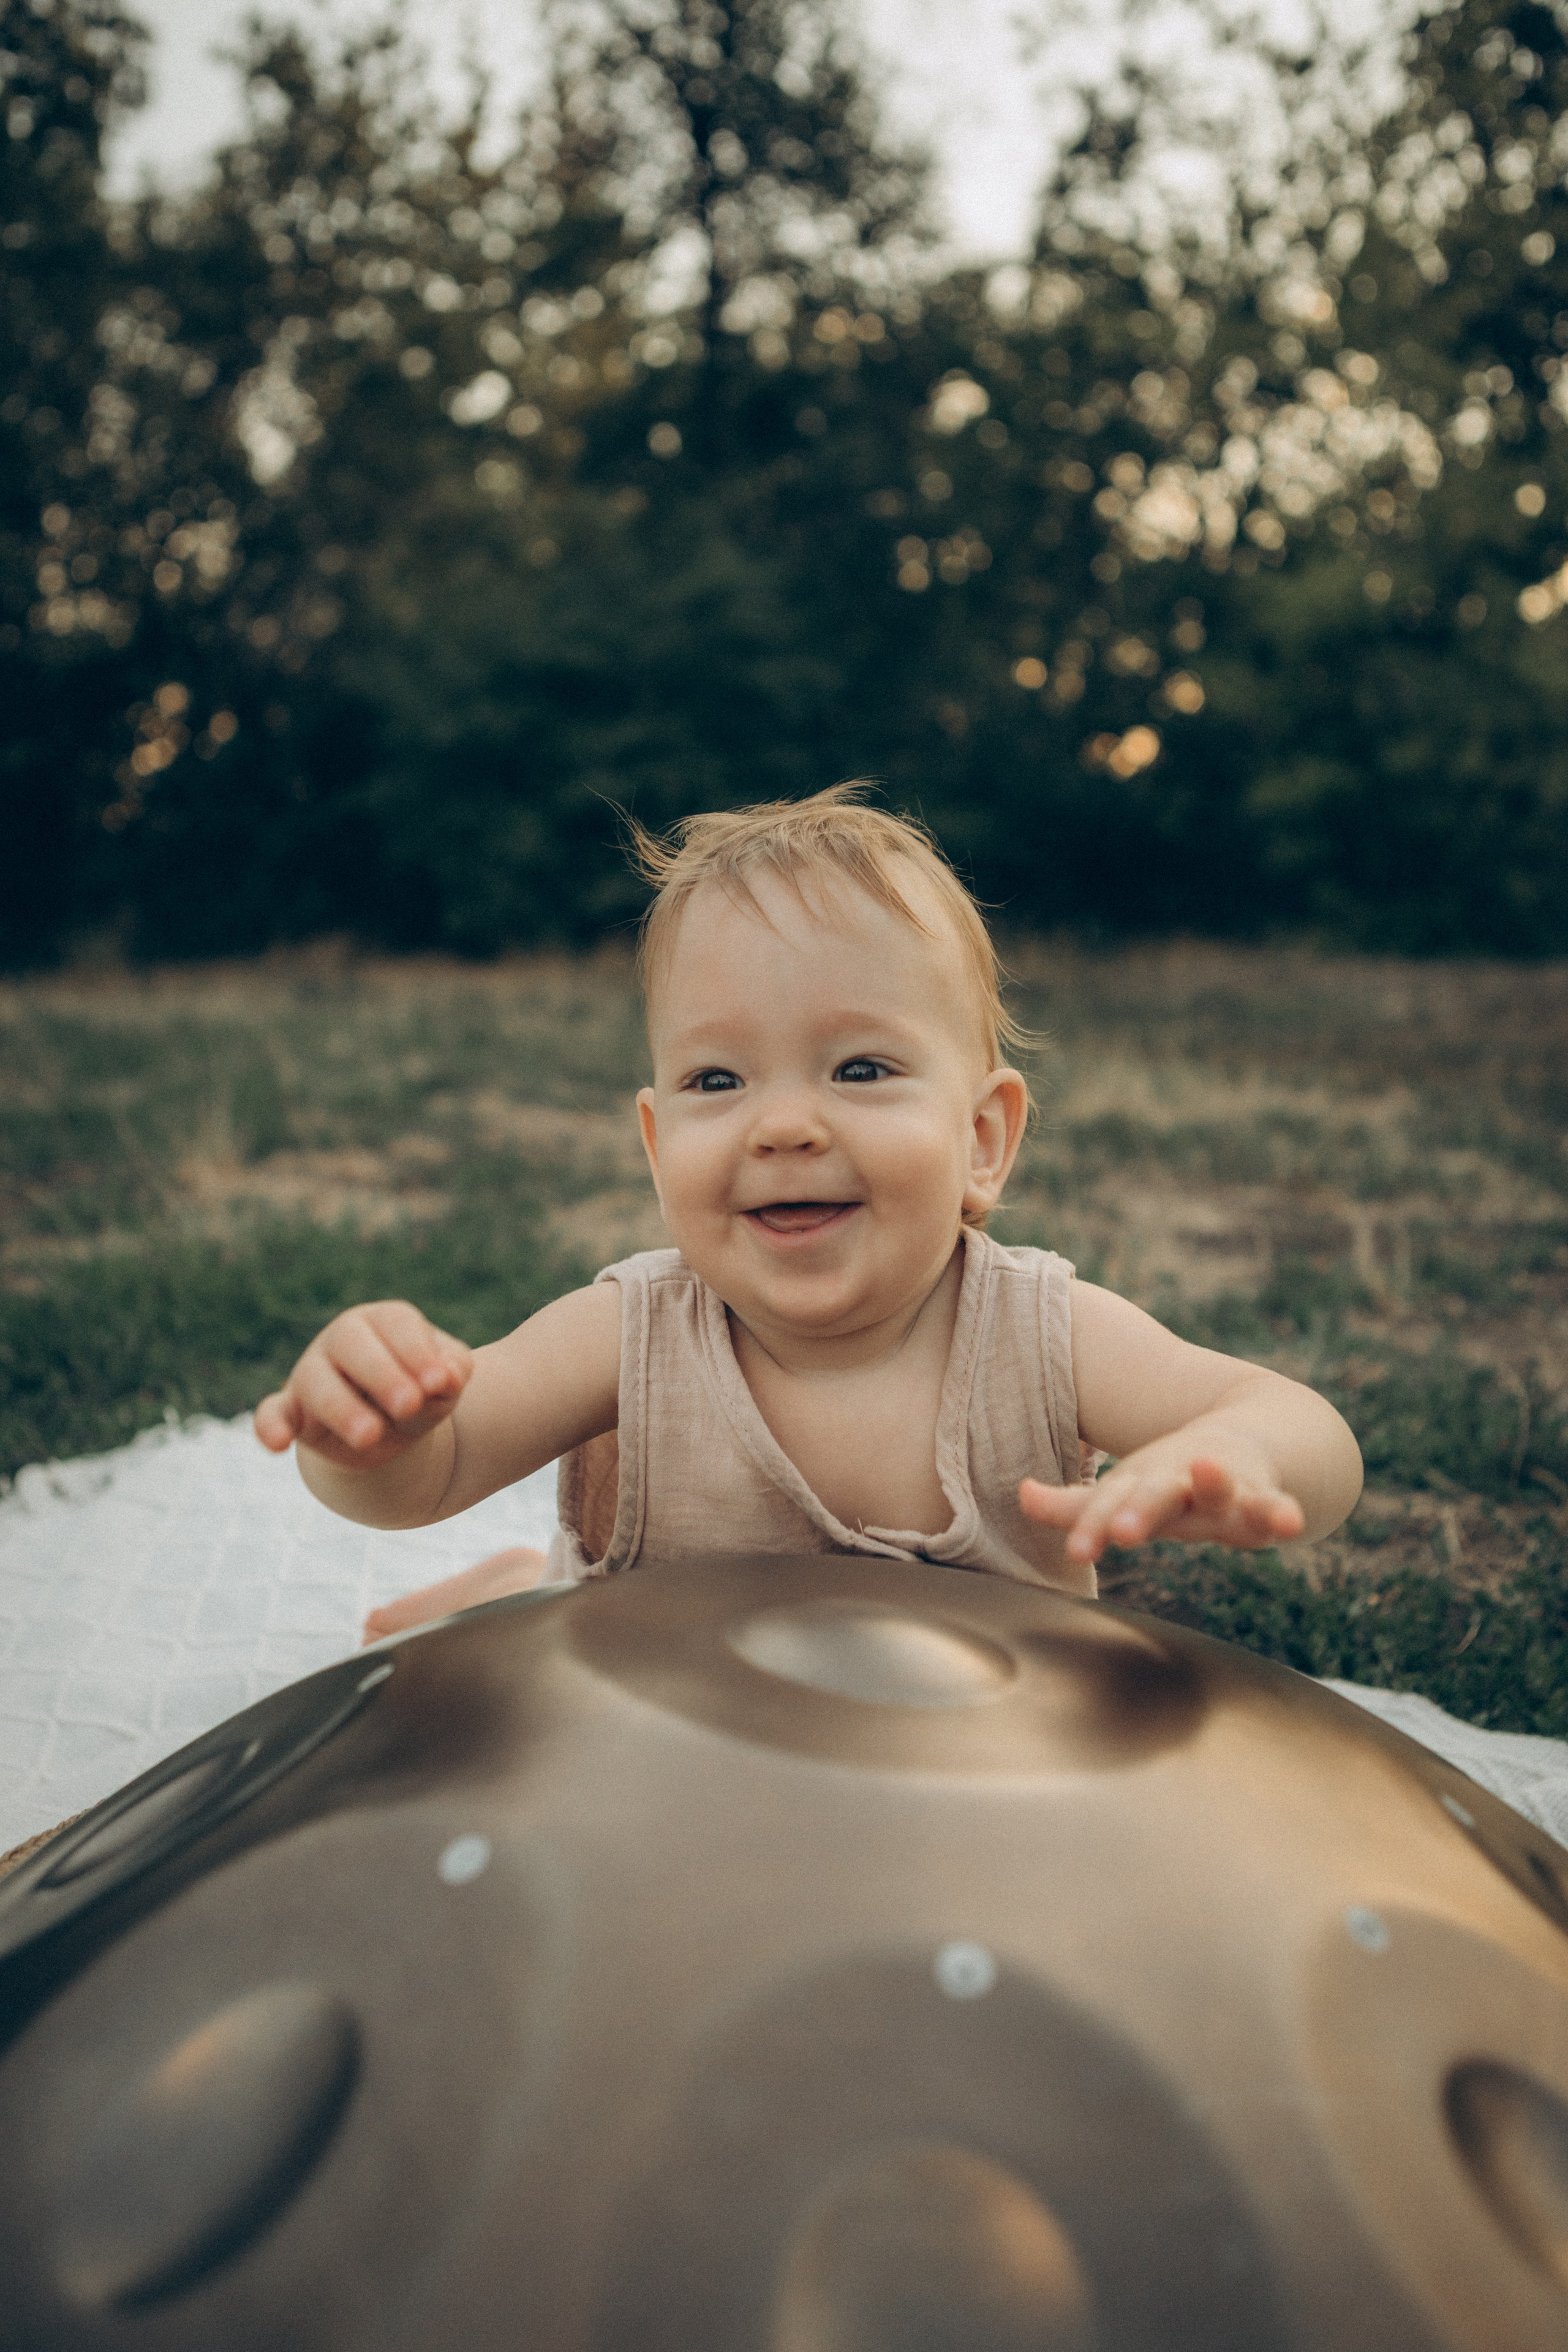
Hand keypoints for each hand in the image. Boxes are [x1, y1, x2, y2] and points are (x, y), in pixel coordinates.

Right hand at [254, 1302, 473, 1470]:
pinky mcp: (293, 1412)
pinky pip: (271, 1414)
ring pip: (317, 1384)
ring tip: (371, 1435)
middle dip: (383, 1375)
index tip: (440, 1383)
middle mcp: (342, 1340)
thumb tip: (450, 1376)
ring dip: (343, 1409)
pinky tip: (277, 1444)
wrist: (391, 1428)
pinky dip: (269, 1427)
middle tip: (410, 1404)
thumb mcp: (444, 1384)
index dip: (418, 1352)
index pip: (397, 1324)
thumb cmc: (420, 1391)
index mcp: (383, 1321)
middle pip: (355, 1346)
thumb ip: (452, 1372)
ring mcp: (312, 1374)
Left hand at [1019, 1450, 1305, 1567]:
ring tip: (1207, 1469)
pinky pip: (1273, 1505)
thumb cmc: (1175, 1479)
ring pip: (1218, 1486)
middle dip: (1139, 1510)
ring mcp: (1223, 1483)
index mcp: (1139, 1485)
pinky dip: (1281, 1511)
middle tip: (1124, 1530)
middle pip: (1156, 1494)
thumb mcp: (1129, 1493)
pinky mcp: (1263, 1493)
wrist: (1255, 1434)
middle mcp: (1178, 1481)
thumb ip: (1077, 1506)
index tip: (1077, 1552)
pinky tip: (1292, 1523)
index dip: (1091, 1526)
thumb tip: (1022, 1496)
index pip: (1108, 1506)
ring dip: (1212, 1479)